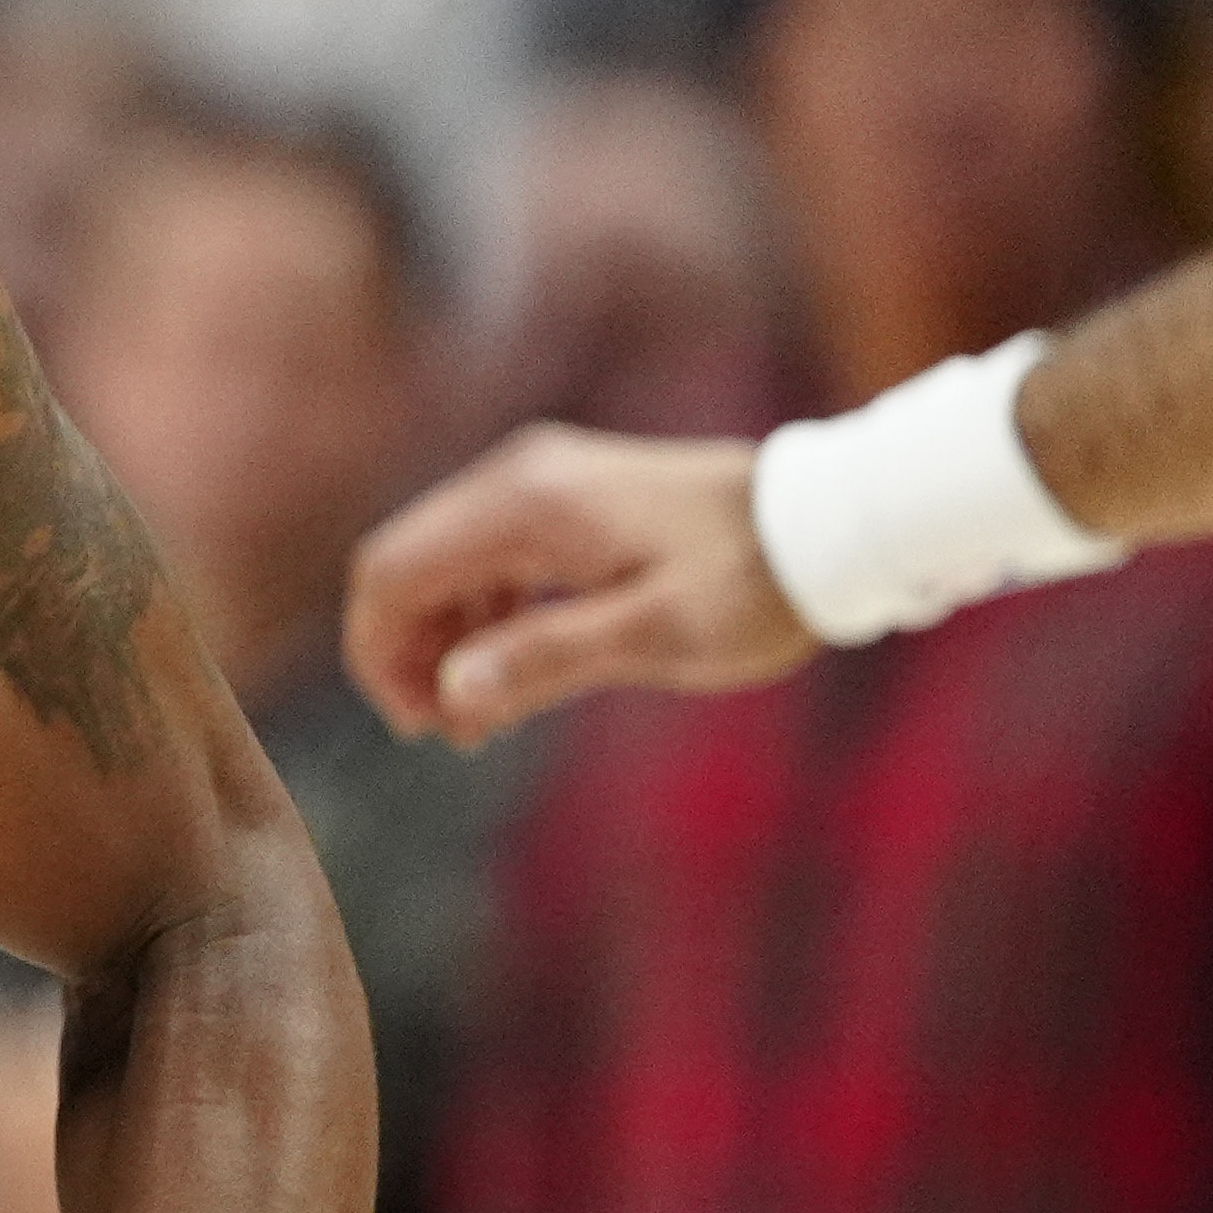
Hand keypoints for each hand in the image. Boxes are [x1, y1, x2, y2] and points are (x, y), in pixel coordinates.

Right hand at [341, 426, 805, 745]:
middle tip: (456, 734)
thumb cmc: (753, 581)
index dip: (380, 656)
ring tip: (486, 716)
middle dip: (408, 655)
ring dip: (445, 640)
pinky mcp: (566, 498)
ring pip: (442, 563)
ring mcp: (540, 481)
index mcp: (525, 504)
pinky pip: (487, 556)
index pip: (392, 573)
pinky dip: (482, 615)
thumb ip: (546, 659)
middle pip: (406, 566)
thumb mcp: (658, 635)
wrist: (832, 523)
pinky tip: (517, 666)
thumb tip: (451, 694)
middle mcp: (516, 477)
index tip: (423, 727)